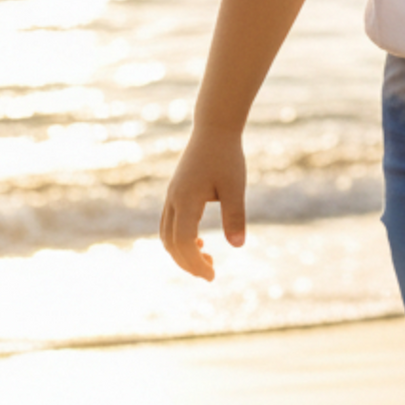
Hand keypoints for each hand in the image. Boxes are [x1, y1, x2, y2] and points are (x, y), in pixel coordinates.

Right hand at [159, 128, 246, 279]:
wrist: (214, 129)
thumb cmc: (227, 157)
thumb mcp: (235, 187)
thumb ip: (235, 215)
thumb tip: (237, 245)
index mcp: (186, 200)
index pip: (183, 241)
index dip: (194, 262)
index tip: (212, 275)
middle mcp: (173, 200)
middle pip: (171, 243)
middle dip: (187, 263)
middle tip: (210, 275)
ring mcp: (172, 196)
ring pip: (167, 234)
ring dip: (182, 252)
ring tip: (207, 261)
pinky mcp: (176, 193)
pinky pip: (170, 224)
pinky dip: (180, 239)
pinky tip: (200, 241)